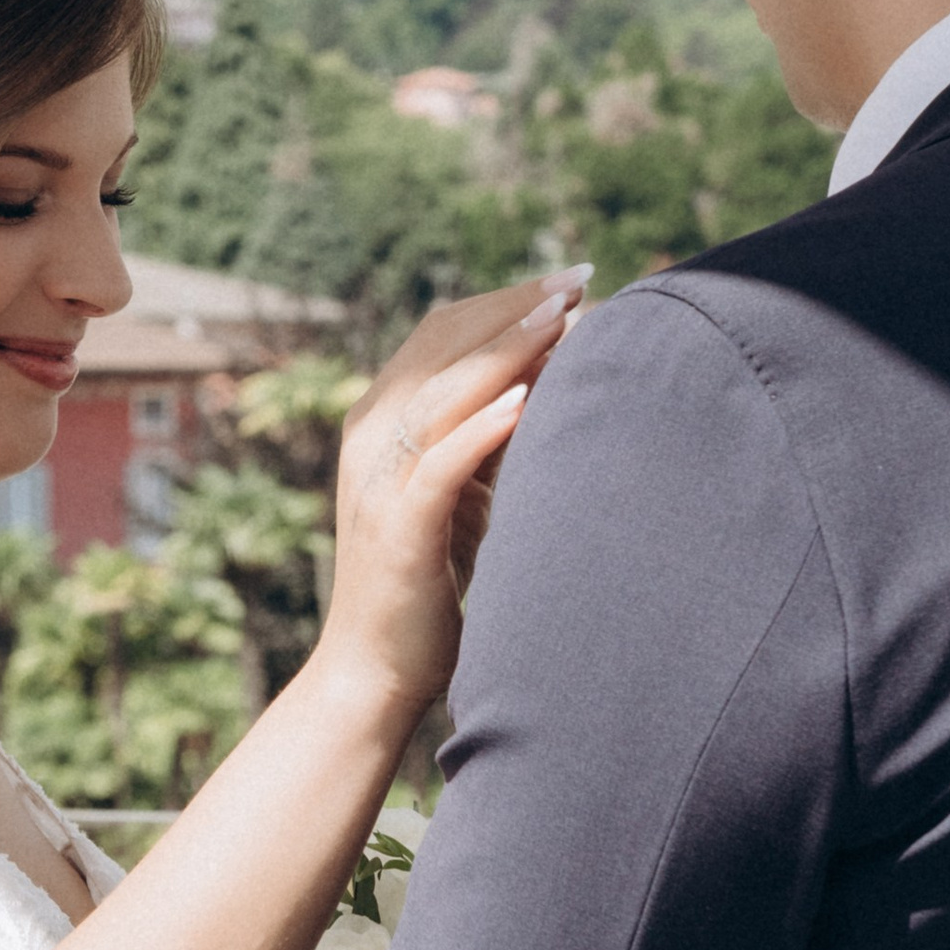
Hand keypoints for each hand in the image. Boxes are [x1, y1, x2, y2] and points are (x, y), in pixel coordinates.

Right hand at [321, 268, 589, 714]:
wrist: (374, 671)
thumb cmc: (429, 585)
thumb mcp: (460, 494)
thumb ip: (485, 441)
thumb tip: (552, 384)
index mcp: (381, 421)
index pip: (441, 333)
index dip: (504, 301)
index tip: (570, 281)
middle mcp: (371, 437)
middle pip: (441, 344)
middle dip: (514, 307)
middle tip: (579, 278)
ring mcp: (379, 480)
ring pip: (442, 391)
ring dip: (506, 349)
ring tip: (562, 316)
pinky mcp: (397, 527)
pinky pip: (438, 463)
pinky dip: (481, 427)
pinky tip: (525, 401)